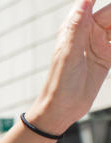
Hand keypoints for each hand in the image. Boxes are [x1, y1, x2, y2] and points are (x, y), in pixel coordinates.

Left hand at [27, 0, 110, 132]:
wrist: (62, 109)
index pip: (92, 3)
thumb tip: (85, 0)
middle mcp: (88, 32)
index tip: (107, 6)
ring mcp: (99, 44)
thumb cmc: (59, 83)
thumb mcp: (69, 54)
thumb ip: (77, 28)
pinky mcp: (107, 56)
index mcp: (76, 28)